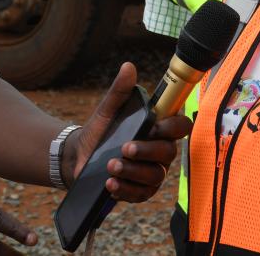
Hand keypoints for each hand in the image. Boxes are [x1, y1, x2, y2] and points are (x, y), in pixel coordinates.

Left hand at [65, 62, 191, 202]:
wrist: (78, 156)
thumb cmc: (100, 130)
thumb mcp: (107, 109)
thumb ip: (120, 90)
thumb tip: (128, 66)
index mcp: (159, 128)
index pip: (181, 127)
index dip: (173, 127)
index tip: (153, 126)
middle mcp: (161, 150)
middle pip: (169, 153)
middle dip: (146, 151)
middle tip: (124, 148)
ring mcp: (152, 172)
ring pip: (155, 175)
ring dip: (133, 171)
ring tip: (110, 167)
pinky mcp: (140, 190)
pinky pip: (142, 194)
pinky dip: (126, 190)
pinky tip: (110, 184)